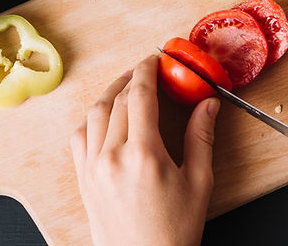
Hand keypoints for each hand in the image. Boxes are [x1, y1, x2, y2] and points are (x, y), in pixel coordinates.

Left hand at [70, 55, 220, 245]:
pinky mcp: (83, 179)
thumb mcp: (198, 182)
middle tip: (147, 70)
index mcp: (143, 154)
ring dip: (109, 92)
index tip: (154, 59)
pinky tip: (103, 115)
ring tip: (125, 85)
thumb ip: (202, 137)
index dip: (147, 70)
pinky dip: (91, 117)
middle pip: (116, 100)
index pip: (139, 96)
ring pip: (94, 113)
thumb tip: (208, 104)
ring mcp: (92, 167)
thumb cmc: (174, 230)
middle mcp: (112, 156)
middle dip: (132, 78)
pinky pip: (79, 136)